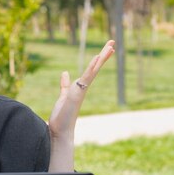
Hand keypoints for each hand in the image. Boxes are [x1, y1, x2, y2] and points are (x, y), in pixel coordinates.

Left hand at [48, 40, 114, 171]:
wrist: (61, 132)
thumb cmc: (62, 117)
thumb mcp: (63, 96)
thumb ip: (65, 85)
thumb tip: (65, 73)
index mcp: (80, 87)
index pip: (91, 69)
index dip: (98, 58)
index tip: (106, 49)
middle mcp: (83, 87)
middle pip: (96, 67)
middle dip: (104, 55)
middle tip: (112, 42)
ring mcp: (82, 90)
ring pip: (94, 70)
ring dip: (102, 58)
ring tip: (110, 46)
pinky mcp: (78, 93)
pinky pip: (86, 78)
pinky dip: (92, 68)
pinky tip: (96, 58)